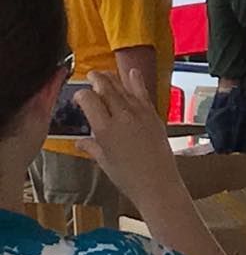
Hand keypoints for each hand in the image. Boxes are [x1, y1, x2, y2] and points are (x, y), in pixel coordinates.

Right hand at [74, 68, 186, 214]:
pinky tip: (132, 72)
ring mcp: (140, 114)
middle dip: (97, 79)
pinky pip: (143, 93)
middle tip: (90, 74)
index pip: (89, 100)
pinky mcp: (153, 115)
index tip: (78, 96)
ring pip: (124, 88)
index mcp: (105, 129)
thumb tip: (80, 142)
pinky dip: (137, 81)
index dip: (81, 94)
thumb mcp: (104, 161)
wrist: (158, 182)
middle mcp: (122, 116)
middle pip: (107, 89)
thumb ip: (92, 147)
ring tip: (105, 72)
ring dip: (114, 78)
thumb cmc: (128, 177)